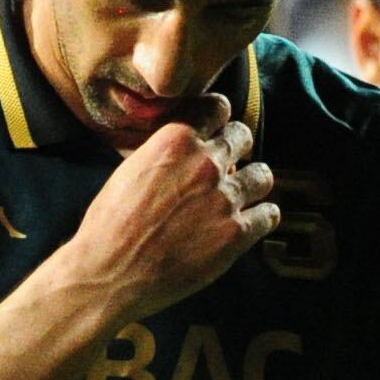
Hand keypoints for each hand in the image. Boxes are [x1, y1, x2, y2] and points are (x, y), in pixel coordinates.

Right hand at [64, 117, 276, 321]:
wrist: (109, 271)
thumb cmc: (110, 224)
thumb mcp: (131, 168)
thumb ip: (164, 153)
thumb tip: (187, 148)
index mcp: (176, 139)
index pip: (218, 108)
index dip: (218, 121)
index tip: (216, 132)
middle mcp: (205, 163)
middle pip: (243, 137)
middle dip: (236, 149)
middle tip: (225, 168)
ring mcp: (225, 198)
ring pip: (262, 175)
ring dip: (252, 183)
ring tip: (239, 196)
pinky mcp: (236, 234)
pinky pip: (269, 215)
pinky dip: (261, 217)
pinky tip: (248, 223)